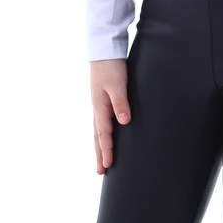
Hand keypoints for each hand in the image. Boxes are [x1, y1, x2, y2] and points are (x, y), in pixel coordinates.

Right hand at [90, 58, 130, 173]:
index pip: (104, 134)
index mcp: (100, 107)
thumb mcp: (117, 84)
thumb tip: (124, 122)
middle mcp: (98, 108)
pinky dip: (101, 134)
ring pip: (98, 131)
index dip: (106, 150)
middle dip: (99, 154)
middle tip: (100, 172)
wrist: (103, 50)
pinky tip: (105, 137)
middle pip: (97, 136)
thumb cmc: (111, 67)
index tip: (108, 166)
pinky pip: (101, 122)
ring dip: (99, 146)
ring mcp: (98, 105)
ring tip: (101, 160)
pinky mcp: (102, 100)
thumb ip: (121, 103)